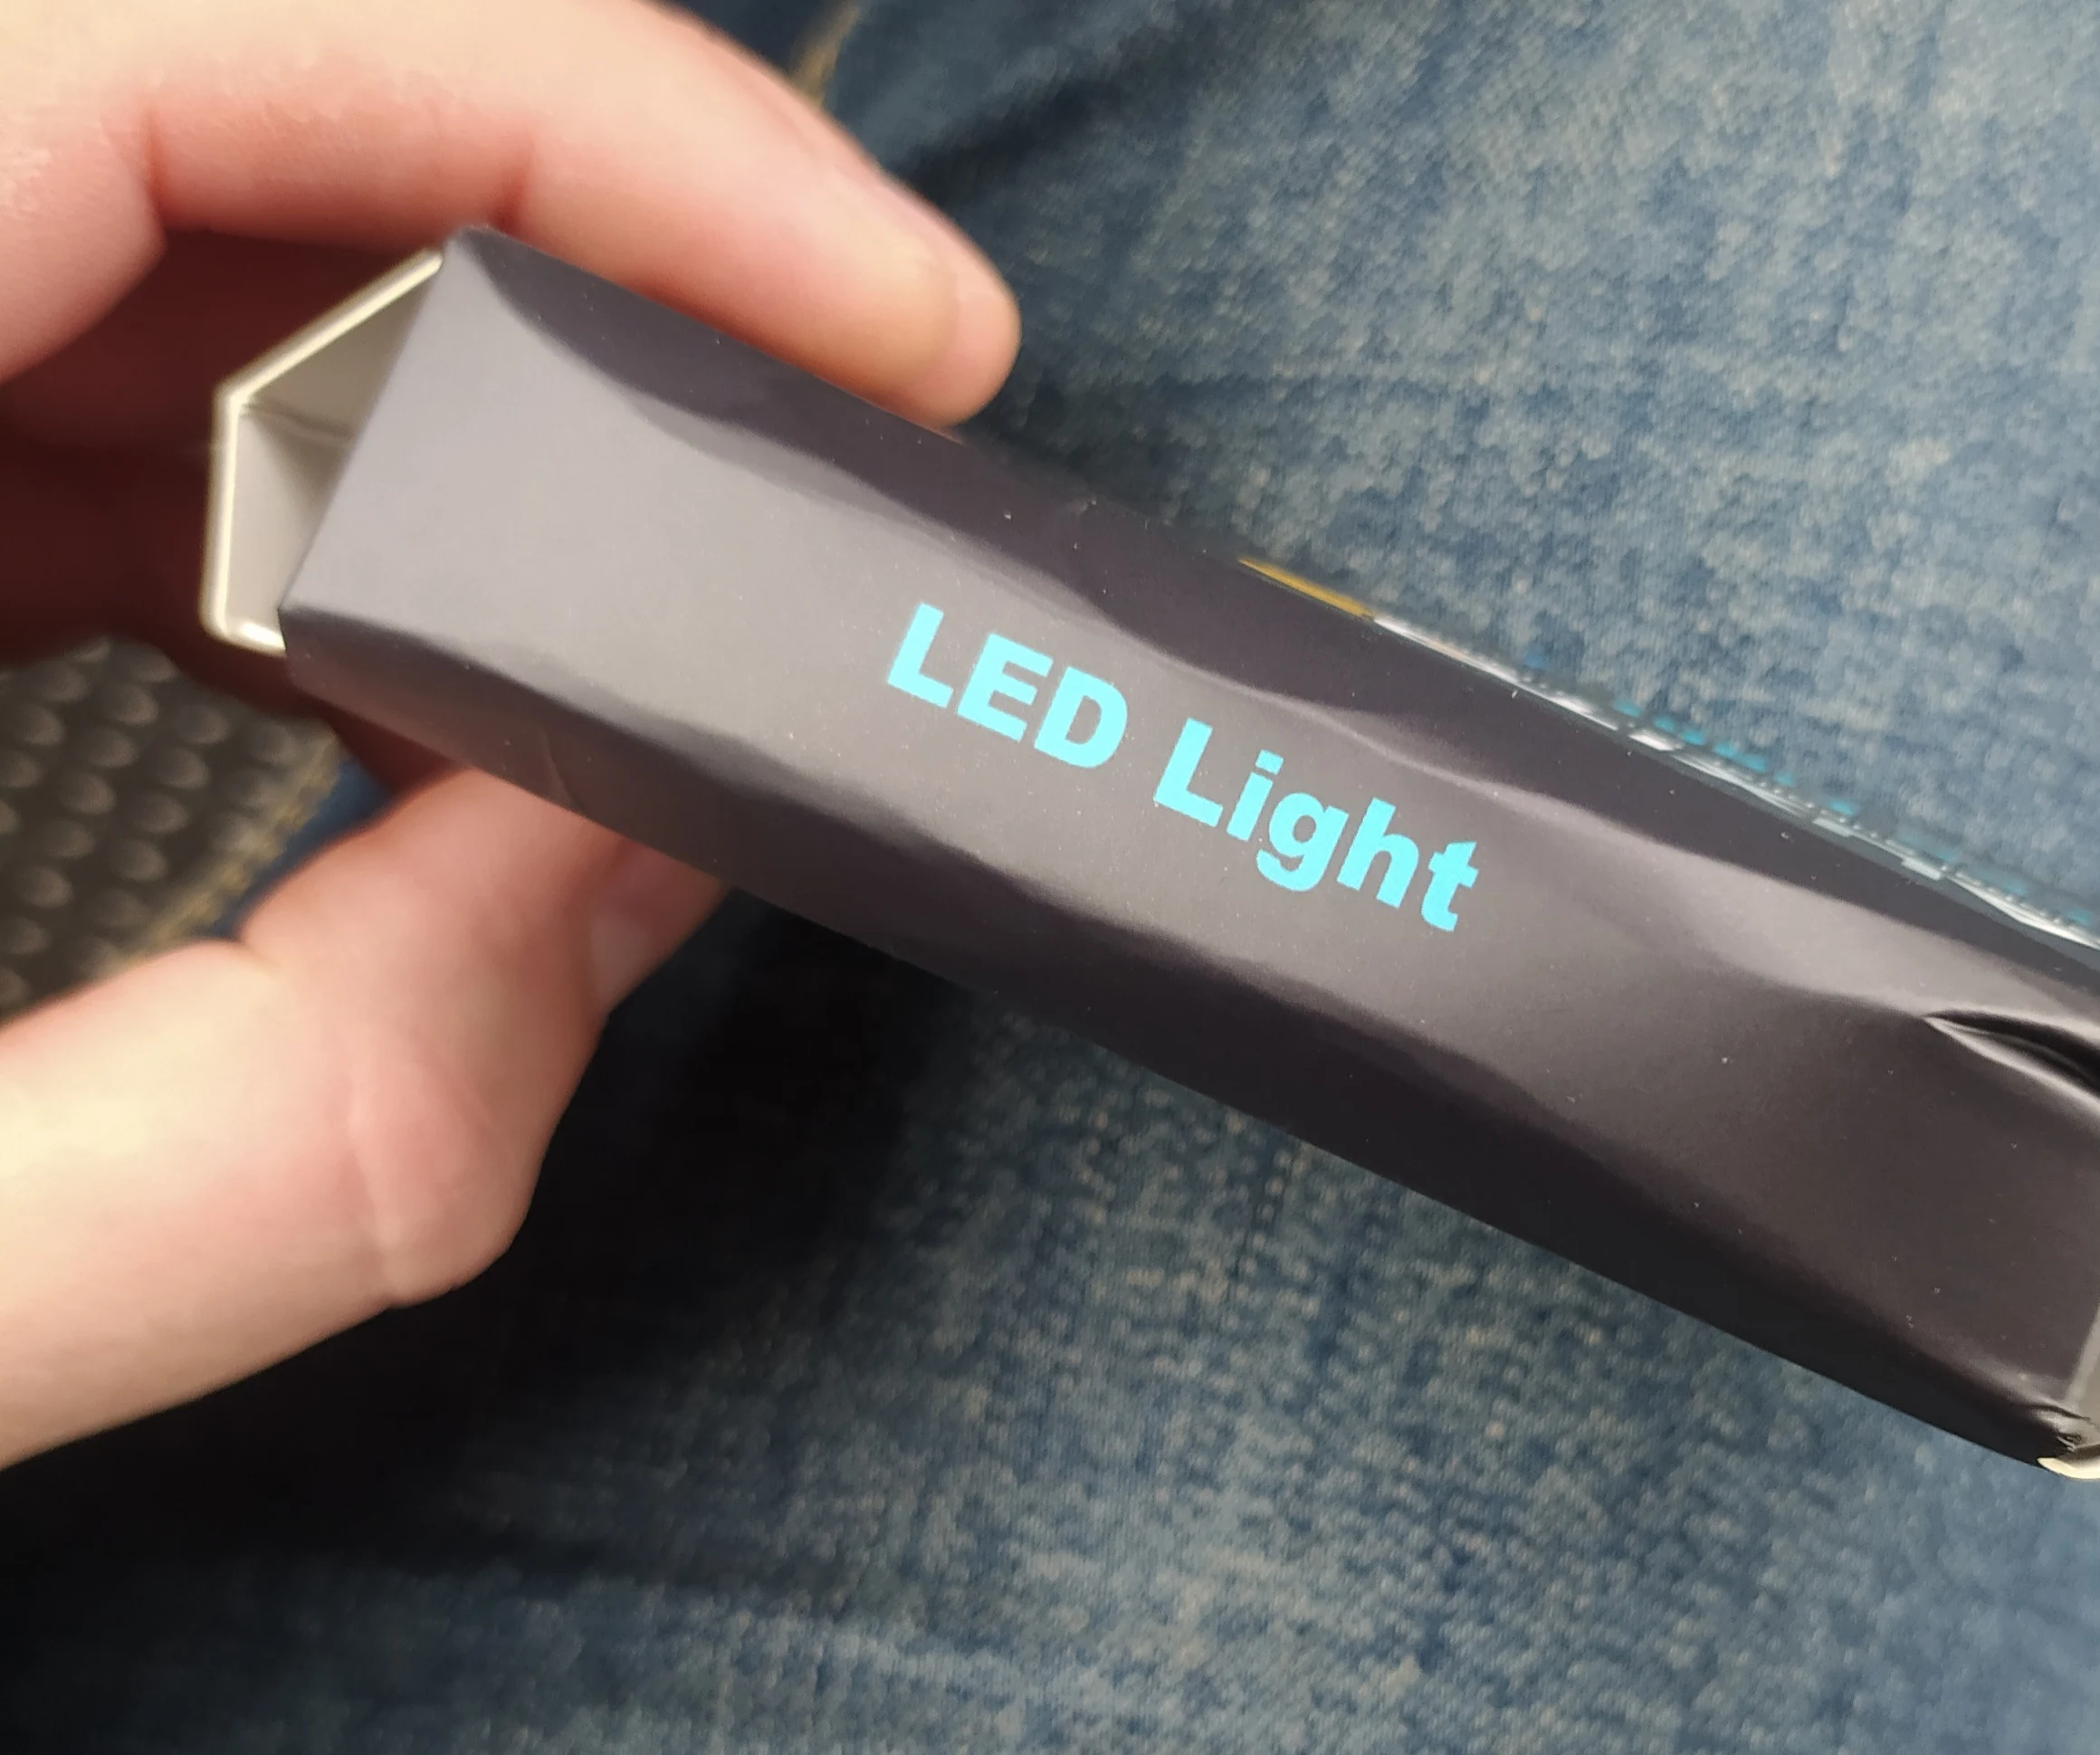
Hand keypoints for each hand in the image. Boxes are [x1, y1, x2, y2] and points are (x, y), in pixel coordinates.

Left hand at [0, 0, 1019, 1467]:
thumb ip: (297, 1126)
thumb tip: (641, 875)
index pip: (164, 41)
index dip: (586, 116)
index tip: (905, 323)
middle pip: (226, 115)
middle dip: (580, 295)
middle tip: (834, 491)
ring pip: (180, 252)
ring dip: (456, 431)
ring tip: (627, 647)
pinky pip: (92, 397)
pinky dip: (300, 520)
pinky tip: (393, 693)